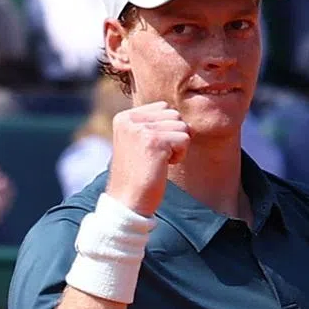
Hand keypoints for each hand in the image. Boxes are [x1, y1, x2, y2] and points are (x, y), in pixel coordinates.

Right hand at [106, 101, 189, 216]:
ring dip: (178, 147)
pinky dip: (180, 155)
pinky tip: (162, 166)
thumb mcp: (139, 143)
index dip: (167, 130)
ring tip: (158, 161)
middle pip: (174, 115)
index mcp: (124, 117)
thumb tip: (183, 119)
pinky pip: (184, 139)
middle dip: (174, 137)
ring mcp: (141, 128)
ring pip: (182, 126)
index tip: (151, 149)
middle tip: (156, 157)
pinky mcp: (154, 141)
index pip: (163, 108)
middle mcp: (130, 119)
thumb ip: (154, 125)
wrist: (127, 201)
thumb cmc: (138, 176)